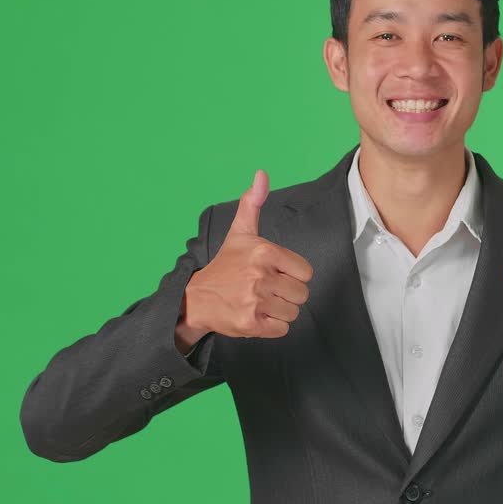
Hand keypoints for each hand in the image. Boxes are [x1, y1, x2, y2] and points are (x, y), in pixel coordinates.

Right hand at [176, 169, 313, 346]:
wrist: (197, 298)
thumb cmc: (225, 265)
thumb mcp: (239, 232)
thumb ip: (253, 203)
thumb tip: (261, 174)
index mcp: (264, 251)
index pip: (306, 272)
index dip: (292, 275)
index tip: (274, 273)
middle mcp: (260, 276)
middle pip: (302, 294)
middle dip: (287, 294)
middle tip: (265, 290)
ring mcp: (255, 301)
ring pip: (293, 312)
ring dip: (279, 310)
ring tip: (259, 302)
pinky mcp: (251, 324)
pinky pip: (281, 329)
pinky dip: (271, 326)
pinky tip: (256, 315)